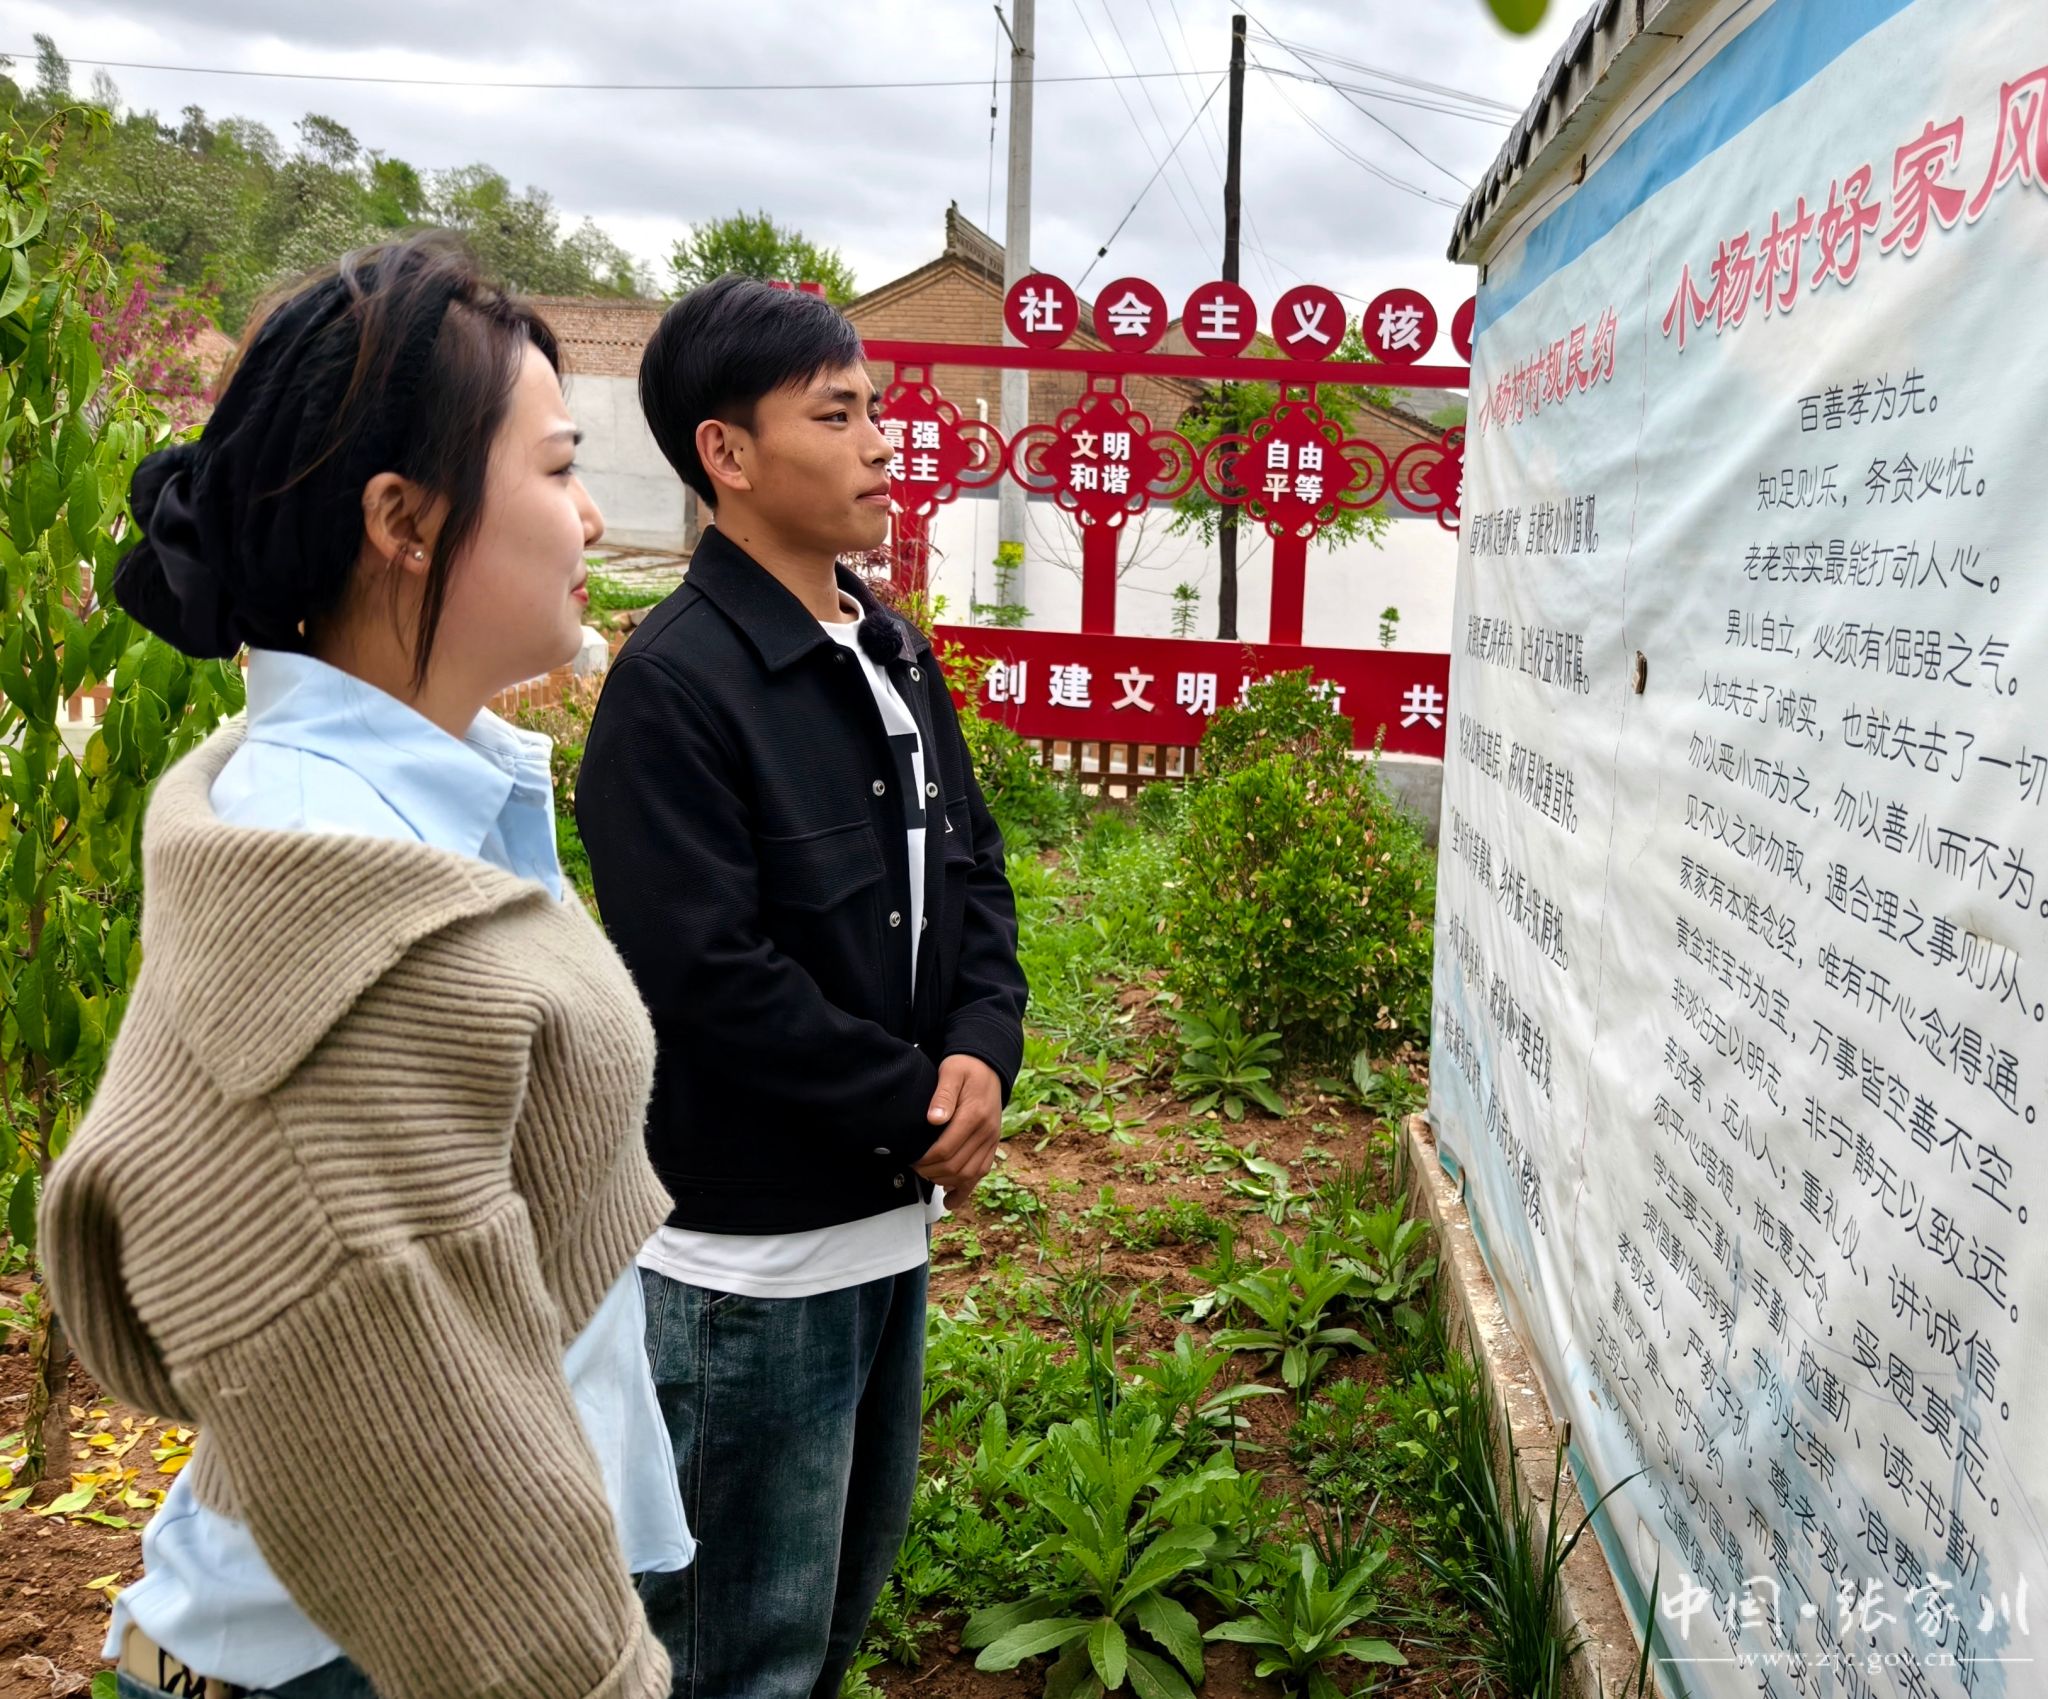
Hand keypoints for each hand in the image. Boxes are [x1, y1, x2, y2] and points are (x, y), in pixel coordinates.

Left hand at [914, 1054, 1002, 1195]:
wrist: (988, 1066)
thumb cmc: (965, 1068)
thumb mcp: (951, 1072)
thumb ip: (942, 1095)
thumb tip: (933, 1120)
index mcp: (974, 1115)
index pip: (946, 1149)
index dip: (925, 1160)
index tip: (911, 1159)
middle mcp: (986, 1132)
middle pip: (956, 1167)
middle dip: (931, 1172)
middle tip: (914, 1168)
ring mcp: (992, 1140)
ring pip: (969, 1175)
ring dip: (946, 1182)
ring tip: (928, 1178)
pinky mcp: (993, 1144)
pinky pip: (981, 1172)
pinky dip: (965, 1189)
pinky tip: (951, 1200)